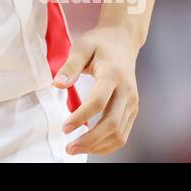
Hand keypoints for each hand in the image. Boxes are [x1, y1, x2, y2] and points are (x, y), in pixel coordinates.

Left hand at [53, 25, 140, 155]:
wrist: (123, 41)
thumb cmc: (99, 43)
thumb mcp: (81, 46)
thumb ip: (70, 66)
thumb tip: (57, 85)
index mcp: (113, 75)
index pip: (98, 102)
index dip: (81, 117)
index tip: (64, 127)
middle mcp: (127, 91)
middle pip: (112, 124)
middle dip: (90, 140)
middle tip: (69, 148)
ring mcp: (132, 102)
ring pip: (120, 134)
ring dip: (98, 146)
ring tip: (76, 149)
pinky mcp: (133, 109)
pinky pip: (123, 133)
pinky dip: (107, 144)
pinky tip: (91, 146)